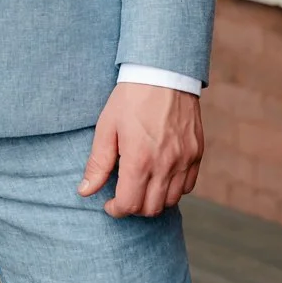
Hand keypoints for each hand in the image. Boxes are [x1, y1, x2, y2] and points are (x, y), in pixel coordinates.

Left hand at [77, 82, 202, 216]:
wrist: (163, 73)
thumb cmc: (131, 98)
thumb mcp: (106, 127)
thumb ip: (98, 163)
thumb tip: (85, 191)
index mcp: (139, 159)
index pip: (129, 205)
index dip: (116, 209)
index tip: (109, 203)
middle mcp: (165, 165)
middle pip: (151, 208)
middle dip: (133, 207)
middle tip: (123, 195)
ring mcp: (184, 160)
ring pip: (171, 201)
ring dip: (154, 200)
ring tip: (142, 186)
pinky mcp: (196, 153)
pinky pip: (188, 186)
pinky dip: (174, 189)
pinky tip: (161, 176)